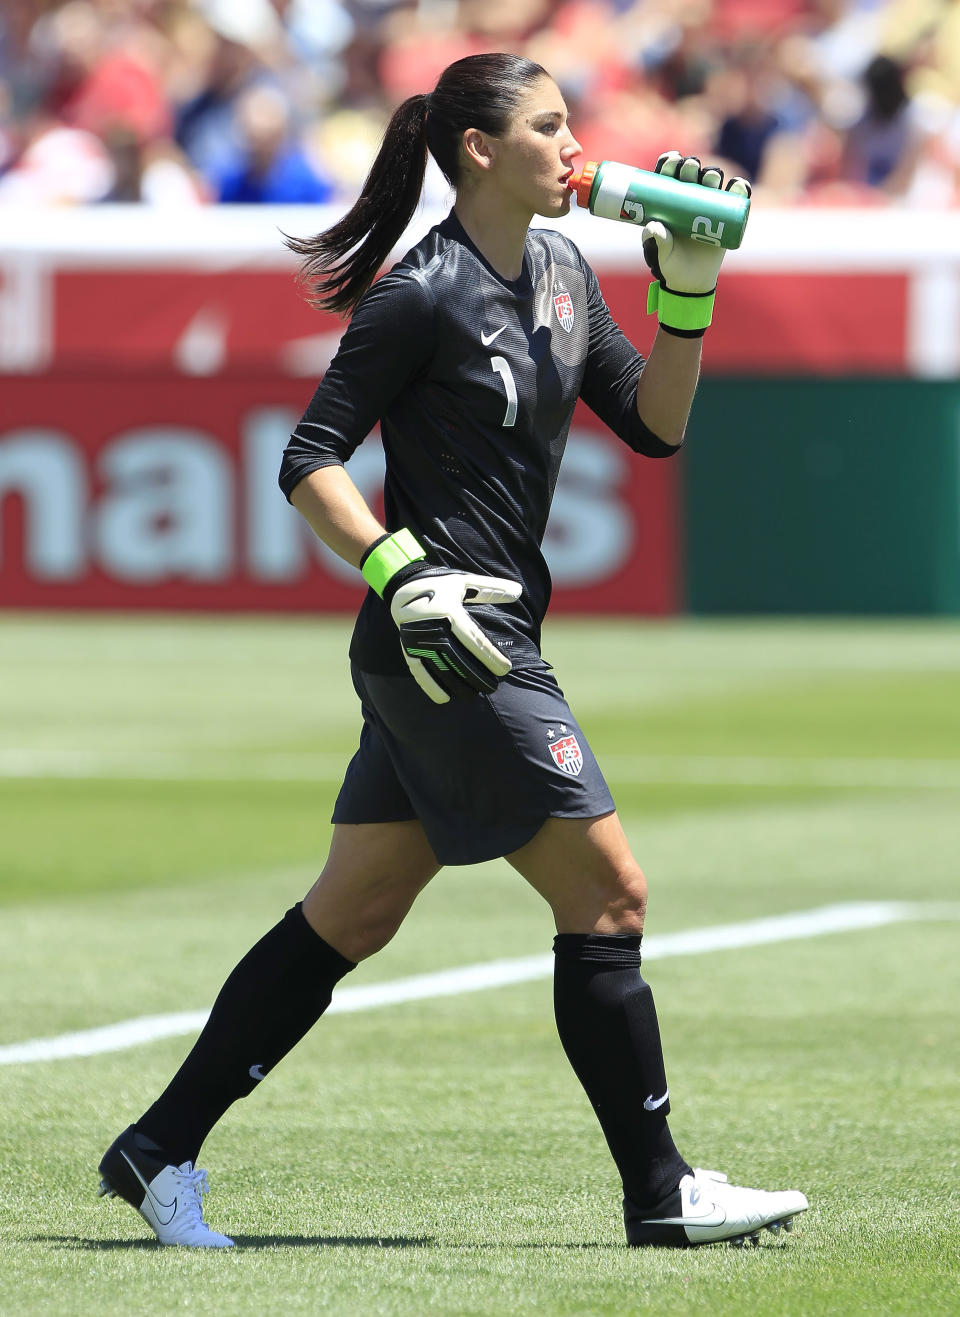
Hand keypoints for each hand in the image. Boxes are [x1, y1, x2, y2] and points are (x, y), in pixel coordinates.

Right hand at [360, 529, 521, 703]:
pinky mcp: (408, 647)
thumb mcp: (466, 582)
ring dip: (457, 684)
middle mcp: (432, 626)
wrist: (403, 586)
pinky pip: (419, 670)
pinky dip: (430, 685)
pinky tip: (444, 698)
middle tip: (493, 687)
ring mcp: (418, 639)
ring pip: (440, 667)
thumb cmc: (441, 586)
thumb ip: (492, 589)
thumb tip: (519, 591)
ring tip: (474, 694)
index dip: (491, 656)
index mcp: (449, 610)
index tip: (505, 669)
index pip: (475, 639)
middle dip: (477, 675)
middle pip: (459, 658)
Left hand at [642, 152, 751, 295]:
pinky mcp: (727, 214)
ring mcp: (710, 204)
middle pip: (692, 172)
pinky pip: (736, 196)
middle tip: (689, 170)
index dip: (670, 162)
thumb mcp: (658, 253)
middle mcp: (690, 196)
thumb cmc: (670, 263)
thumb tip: (654, 226)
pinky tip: (737, 185)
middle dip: (691, 165)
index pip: (669, 173)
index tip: (671, 163)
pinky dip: (739, 187)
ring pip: (713, 180)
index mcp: (669, 199)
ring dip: (712, 173)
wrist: (690, 281)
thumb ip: (655, 241)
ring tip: (709, 179)